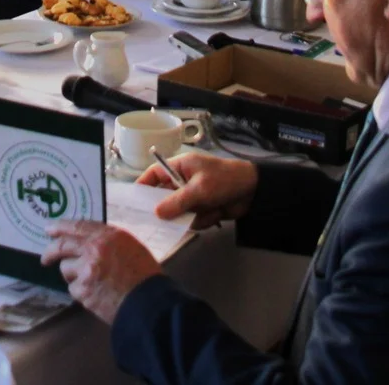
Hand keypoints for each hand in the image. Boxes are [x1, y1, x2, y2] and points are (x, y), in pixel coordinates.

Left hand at [41, 222, 159, 323]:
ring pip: (66, 269)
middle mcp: (93, 249)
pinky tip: (95, 294)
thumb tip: (89, 241)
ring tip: (90, 281)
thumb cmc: (144, 274)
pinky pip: (73, 288)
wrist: (147, 302)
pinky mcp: (82, 290)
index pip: (77, 226)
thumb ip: (108, 241)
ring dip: (73, 274)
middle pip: (62, 246)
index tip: (49, 229)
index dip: (60, 227)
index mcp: (107, 235)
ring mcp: (85, 270)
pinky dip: (81, 291)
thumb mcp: (130, 246)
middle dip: (50, 251)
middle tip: (46, 257)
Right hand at [137, 150, 258, 228]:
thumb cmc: (225, 180)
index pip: (154, 174)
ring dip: (190, 215)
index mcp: (180, 166)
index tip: (134, 202)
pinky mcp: (202, 208)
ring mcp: (193, 196)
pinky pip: (192, 219)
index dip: (143, 186)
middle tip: (159, 222)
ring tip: (203, 212)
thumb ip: (177, 202)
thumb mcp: (200, 189)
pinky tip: (215, 214)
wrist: (254, 190)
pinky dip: (202, 219)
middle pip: (164, 197)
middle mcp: (183, 181)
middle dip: (167, 209)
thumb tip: (156, 213)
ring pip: (178, 212)